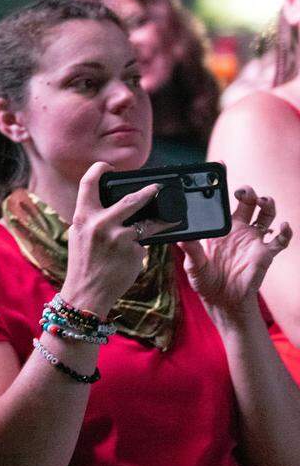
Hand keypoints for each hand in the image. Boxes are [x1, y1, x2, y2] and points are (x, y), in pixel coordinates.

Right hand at [62, 162, 175, 316]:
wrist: (86, 294)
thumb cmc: (83, 264)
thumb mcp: (80, 236)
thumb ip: (93, 219)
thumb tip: (114, 206)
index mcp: (82, 217)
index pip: (87, 183)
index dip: (99, 169)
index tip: (108, 167)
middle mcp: (99, 224)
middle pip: (130, 199)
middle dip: (148, 191)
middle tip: (157, 187)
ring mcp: (118, 238)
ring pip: (147, 222)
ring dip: (160, 220)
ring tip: (170, 217)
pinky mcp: (133, 252)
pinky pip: (144, 244)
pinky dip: (141, 248)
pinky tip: (133, 257)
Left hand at [179, 186, 291, 318]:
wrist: (223, 301)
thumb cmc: (206, 280)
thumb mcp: (193, 265)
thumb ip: (191, 250)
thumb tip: (181, 237)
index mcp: (220, 227)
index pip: (223, 200)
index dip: (223, 183)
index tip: (221, 165)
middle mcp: (238, 229)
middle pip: (248, 201)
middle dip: (248, 191)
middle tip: (242, 192)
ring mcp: (253, 240)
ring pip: (267, 214)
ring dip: (268, 204)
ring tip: (263, 201)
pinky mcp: (265, 253)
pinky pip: (280, 239)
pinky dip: (284, 231)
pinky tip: (281, 227)